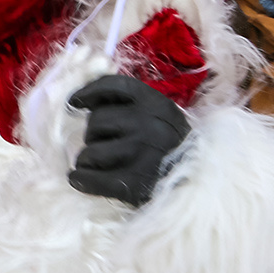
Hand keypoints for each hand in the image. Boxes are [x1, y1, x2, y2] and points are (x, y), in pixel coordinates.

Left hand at [66, 74, 190, 206]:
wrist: (199, 186)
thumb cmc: (174, 150)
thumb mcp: (161, 119)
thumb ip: (133, 107)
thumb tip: (86, 101)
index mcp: (157, 104)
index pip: (115, 86)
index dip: (89, 91)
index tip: (74, 102)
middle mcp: (151, 124)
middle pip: (96, 120)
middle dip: (93, 134)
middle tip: (103, 145)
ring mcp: (144, 154)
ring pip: (90, 151)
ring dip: (87, 159)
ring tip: (98, 165)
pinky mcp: (136, 183)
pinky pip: (92, 178)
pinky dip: (81, 179)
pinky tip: (79, 179)